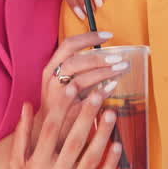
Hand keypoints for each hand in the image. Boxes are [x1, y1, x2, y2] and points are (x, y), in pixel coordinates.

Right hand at [11, 32, 126, 168]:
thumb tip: (27, 106)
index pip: (50, 131)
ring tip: (111, 113)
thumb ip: (22, 135)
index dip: (61, 108)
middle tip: (98, 94)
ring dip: (103, 134)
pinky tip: (117, 144)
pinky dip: (111, 161)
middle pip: (74, 141)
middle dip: (86, 116)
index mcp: (36, 166)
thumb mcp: (18, 164)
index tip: (71, 88)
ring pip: (91, 157)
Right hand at [34, 32, 130, 149]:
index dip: (89, 38)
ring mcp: (57, 97)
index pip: (69, 45)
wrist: (46, 132)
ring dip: (103, 73)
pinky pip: (86, 99)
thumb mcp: (63, 81)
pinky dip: (101, 92)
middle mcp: (52, 80)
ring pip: (80, 80)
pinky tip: (113, 86)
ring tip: (121, 69)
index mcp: (51, 68)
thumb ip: (80, 68)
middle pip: (75, 62)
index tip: (109, 36)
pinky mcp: (65, 113)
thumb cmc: (60, 103)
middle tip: (118, 57)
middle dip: (98, 58)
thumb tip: (108, 56)